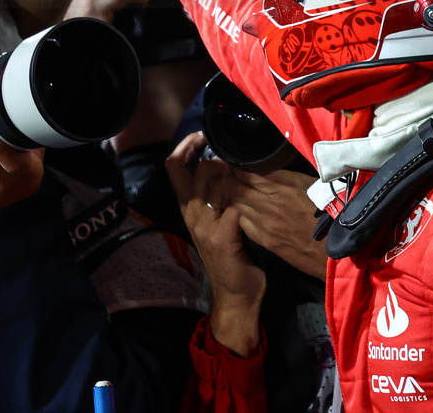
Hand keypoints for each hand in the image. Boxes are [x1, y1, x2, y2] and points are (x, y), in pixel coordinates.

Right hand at [166, 133, 264, 356]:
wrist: (236, 295)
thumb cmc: (232, 256)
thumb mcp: (218, 222)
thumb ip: (217, 197)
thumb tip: (227, 167)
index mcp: (189, 208)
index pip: (174, 168)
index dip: (185, 147)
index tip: (201, 136)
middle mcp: (192, 214)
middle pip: (198, 171)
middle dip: (220, 162)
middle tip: (237, 165)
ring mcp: (205, 225)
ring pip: (214, 183)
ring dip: (234, 177)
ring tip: (247, 182)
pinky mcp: (222, 236)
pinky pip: (234, 205)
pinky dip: (247, 199)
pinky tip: (257, 200)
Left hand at [229, 168, 326, 280]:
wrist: (336, 246)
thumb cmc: (330, 211)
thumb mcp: (310, 183)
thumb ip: (286, 176)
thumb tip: (269, 169)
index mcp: (282, 185)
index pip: (247, 172)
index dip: (237, 167)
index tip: (234, 164)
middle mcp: (268, 202)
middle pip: (235, 186)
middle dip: (229, 179)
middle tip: (229, 175)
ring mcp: (264, 222)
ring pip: (236, 204)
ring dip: (233, 196)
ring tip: (234, 192)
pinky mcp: (265, 239)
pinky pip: (242, 222)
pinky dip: (240, 214)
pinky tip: (244, 212)